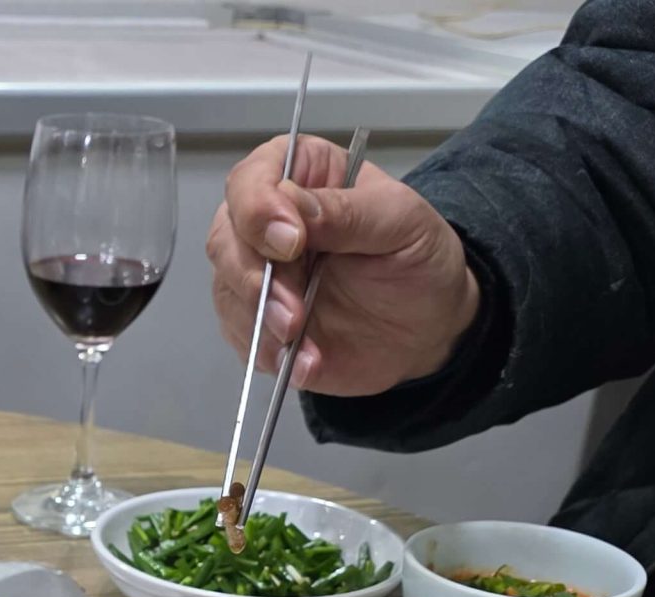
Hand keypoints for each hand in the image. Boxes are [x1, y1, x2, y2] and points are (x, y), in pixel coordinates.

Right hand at [205, 135, 481, 396]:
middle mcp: (266, 222)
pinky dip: (268, 352)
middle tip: (293, 310)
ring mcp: (257, 274)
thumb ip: (347, 211)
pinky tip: (304, 362)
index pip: (250, 181)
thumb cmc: (417, 257)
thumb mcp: (401, 220)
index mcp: (300, 176)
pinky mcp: (258, 322)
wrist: (428, 325)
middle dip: (253, 279)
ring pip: (227, 290)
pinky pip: (243, 336)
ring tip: (299, 339)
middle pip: (226, 239)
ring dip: (259, 320)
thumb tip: (293, 206)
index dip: (258, 210)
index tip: (291, 243)